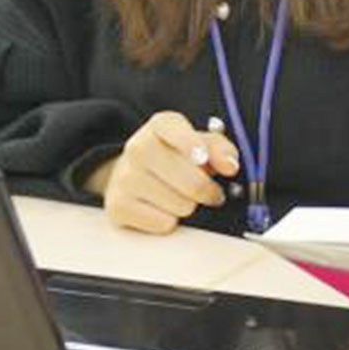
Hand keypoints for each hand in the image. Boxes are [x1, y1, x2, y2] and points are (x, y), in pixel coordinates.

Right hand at [85, 111, 240, 234]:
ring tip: (182, 196)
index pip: (175, 130)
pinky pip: (163, 223)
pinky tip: (163, 207)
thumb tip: (230, 166)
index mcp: (160, 125)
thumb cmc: (174, 157)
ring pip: (180, 205)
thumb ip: (222, 149)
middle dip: (208, 190)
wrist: (132, 173)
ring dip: (189, 206)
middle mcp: (138, 147)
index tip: (202, 158)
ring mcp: (125, 177)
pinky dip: (170, 220)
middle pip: (190, 181)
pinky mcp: (118, 206)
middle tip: (211, 192)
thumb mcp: (201, 143)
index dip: (191, 145)